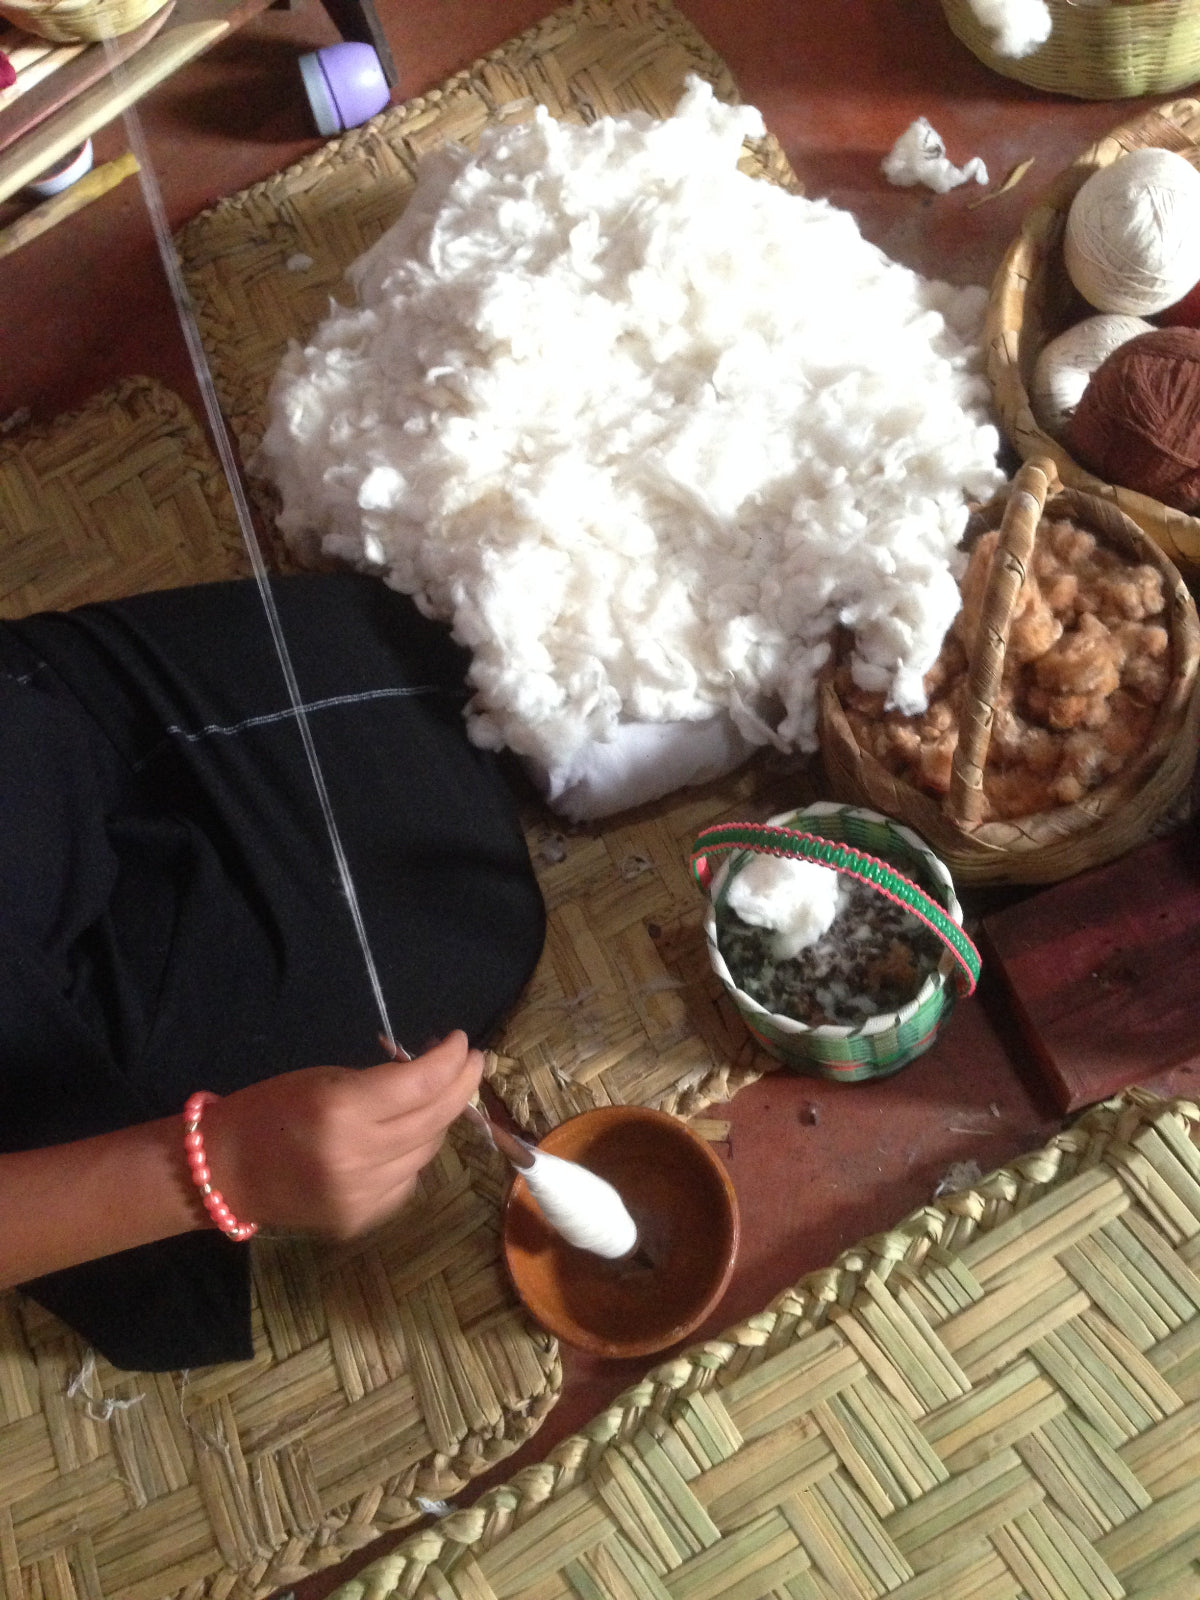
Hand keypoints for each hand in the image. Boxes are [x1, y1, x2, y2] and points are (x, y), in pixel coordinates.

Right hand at [199, 1031, 483, 1238]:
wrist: (225, 1171)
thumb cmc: (271, 1110)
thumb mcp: (325, 1079)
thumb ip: (381, 1081)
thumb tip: (434, 1073)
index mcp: (342, 1109)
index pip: (421, 1084)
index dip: (451, 1060)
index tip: (461, 1042)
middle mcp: (357, 1155)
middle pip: (434, 1118)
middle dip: (460, 1086)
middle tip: (471, 1063)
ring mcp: (361, 1194)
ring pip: (426, 1151)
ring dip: (436, 1120)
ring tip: (434, 1097)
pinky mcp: (360, 1218)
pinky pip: (407, 1179)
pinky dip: (411, 1155)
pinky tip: (401, 1138)